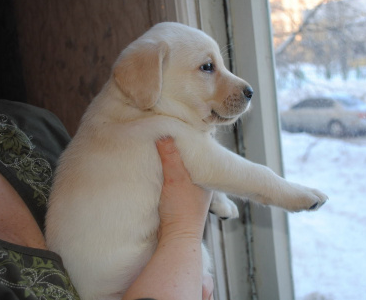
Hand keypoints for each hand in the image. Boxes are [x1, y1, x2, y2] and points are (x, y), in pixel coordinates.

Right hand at [123, 137, 213, 299]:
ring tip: (162, 147)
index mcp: (206, 176)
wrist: (176, 240)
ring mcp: (191, 192)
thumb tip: (164, 133)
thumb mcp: (175, 178)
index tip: (182, 126)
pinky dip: (168, 173)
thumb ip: (170, 156)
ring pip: (183, 170)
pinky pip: (174, 180)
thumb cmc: (181, 211)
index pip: (203, 151)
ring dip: (173, 162)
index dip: (193, 139)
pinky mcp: (179, 200)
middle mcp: (201, 183)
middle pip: (192, 160)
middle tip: (169, 133)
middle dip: (182, 149)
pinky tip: (158, 169)